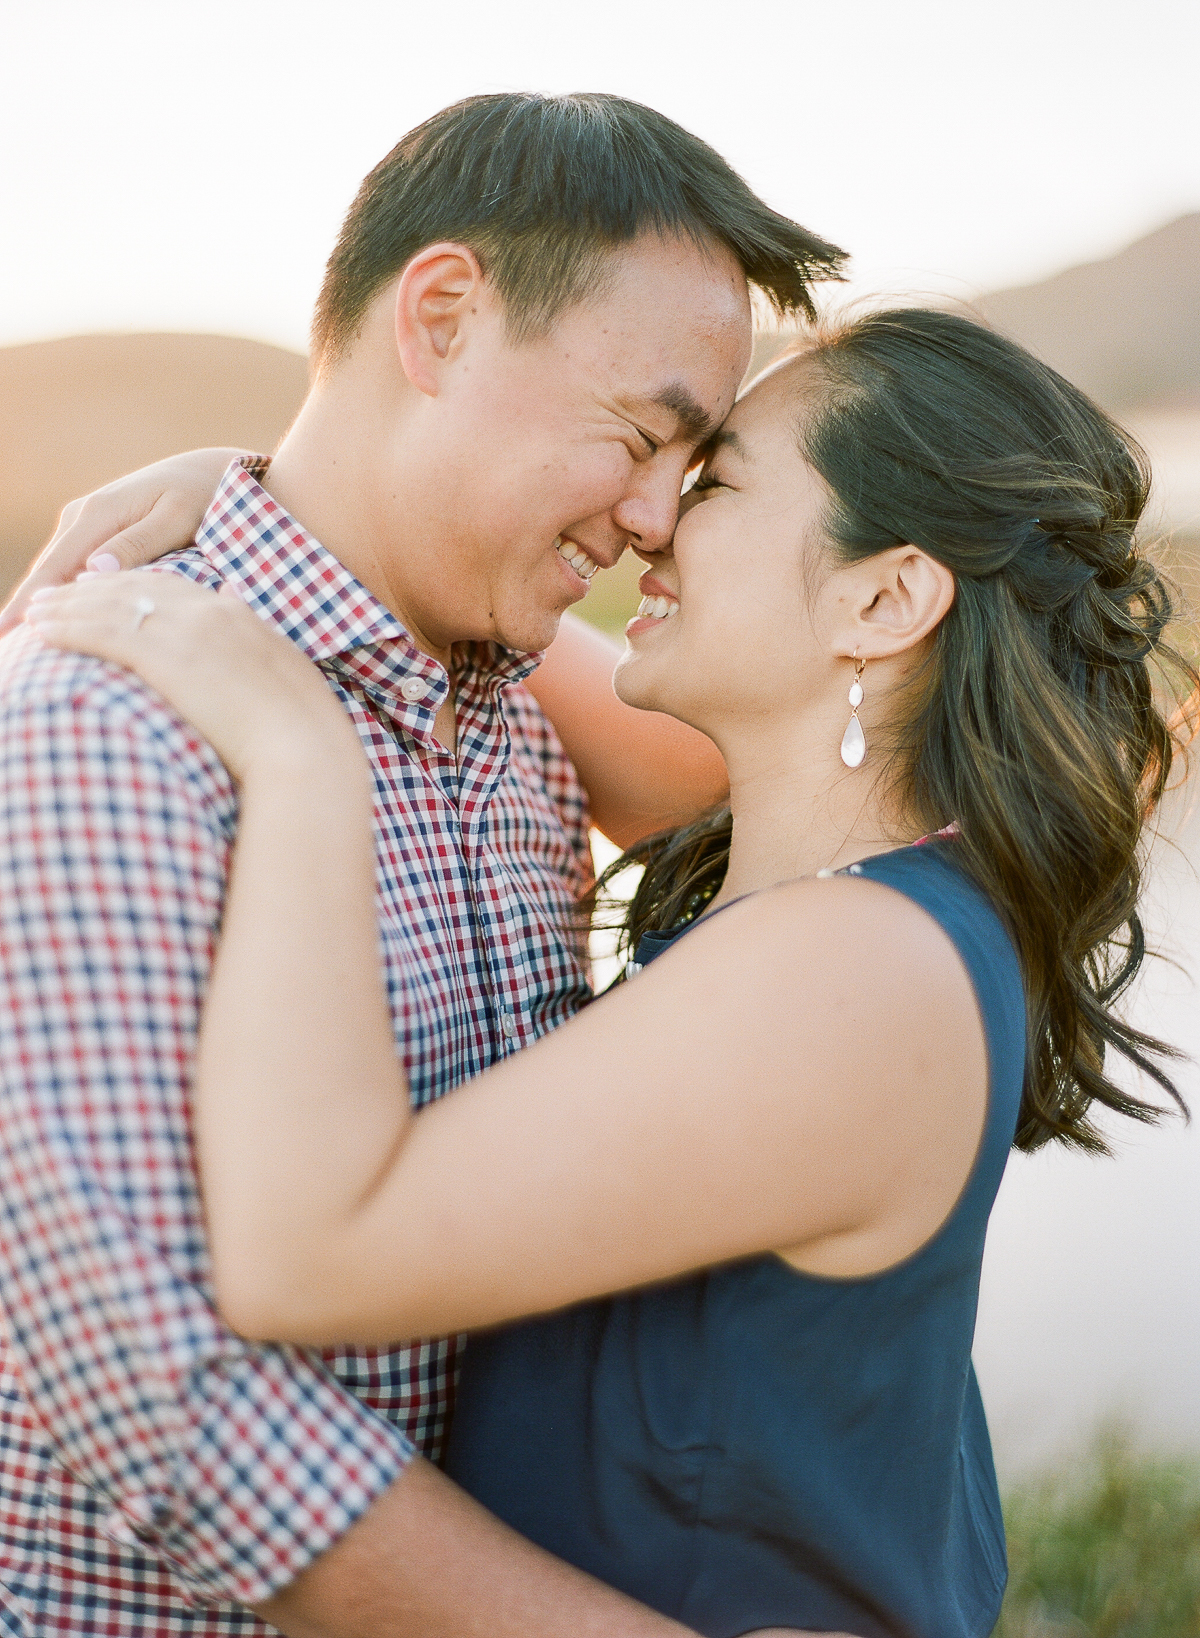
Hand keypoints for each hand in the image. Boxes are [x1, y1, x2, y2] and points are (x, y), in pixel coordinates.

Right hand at [0, 447, 252, 637]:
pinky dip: (60, 593)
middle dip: (23, 609)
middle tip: (3, 647)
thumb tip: (95, 570)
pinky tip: (53, 618)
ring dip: (39, 604)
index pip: (53, 570)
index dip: (26, 604)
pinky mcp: (96, 531)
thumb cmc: (201, 496)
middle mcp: (83, 517)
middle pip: (46, 574)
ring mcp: (86, 523)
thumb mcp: (176, 518)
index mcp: (98, 515)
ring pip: (55, 572)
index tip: (3, 633)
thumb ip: (138, 543)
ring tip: (17, 641)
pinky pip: (71, 567)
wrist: (208, 472)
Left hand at [24, 571, 365, 784]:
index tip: (104, 588)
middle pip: (134, 587)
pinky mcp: (162, 656)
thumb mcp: (284, 669)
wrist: (303, 745)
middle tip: (57, 593)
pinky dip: (67, 628)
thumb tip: (235, 606)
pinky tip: (42, 632)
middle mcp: (207, 610)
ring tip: (36, 611)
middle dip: (90, 589)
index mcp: (236, 613)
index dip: (132, 584)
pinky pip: (101, 633)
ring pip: (109, 605)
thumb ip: (255, 638)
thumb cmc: (300, 726)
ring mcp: (184, 630)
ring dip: (67, 606)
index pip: (171, 586)